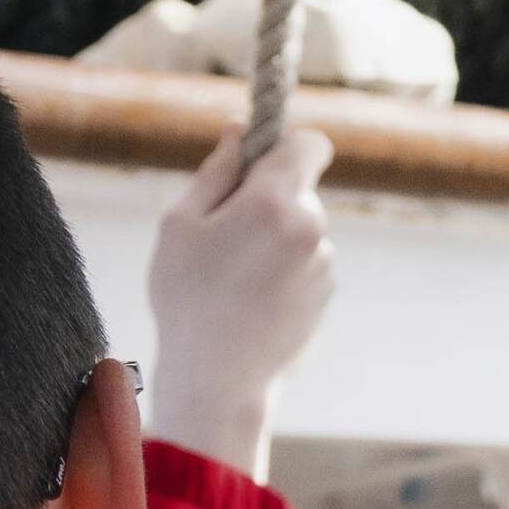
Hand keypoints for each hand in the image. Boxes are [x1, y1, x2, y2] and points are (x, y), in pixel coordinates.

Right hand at [144, 124, 336, 475]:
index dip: (287, 143)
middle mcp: (312, 228)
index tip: (261, 157)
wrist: (219, 378)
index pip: (311, 144)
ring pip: (300, 228)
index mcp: (276, 200)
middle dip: (267, 196)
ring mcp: (324, 263)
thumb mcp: (182, 223)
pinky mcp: (327, 293)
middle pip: (298, 188)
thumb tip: (238, 130)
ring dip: (273, 236)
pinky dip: (282, 268)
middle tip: (222, 230)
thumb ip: (217, 170)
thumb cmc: (188, 297)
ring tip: (232, 275)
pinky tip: (250, 297)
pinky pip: (304, 261)